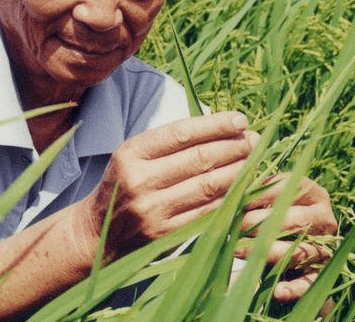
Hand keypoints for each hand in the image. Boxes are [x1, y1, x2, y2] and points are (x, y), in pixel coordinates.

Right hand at [77, 111, 257, 259]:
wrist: (99, 231)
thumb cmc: (126, 183)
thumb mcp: (135, 155)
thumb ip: (170, 142)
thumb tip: (220, 128)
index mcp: (131, 153)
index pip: (181, 133)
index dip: (215, 125)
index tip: (240, 120)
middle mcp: (140, 180)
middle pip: (199, 159)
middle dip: (233, 147)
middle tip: (254, 141)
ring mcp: (153, 210)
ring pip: (208, 186)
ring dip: (238, 171)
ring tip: (254, 161)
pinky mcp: (165, 234)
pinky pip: (207, 212)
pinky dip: (229, 198)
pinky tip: (243, 188)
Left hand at [239, 174, 337, 302]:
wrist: (279, 242)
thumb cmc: (265, 211)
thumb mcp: (262, 197)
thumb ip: (253, 190)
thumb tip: (237, 186)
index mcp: (312, 193)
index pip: (289, 190)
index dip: (262, 195)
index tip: (240, 200)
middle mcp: (323, 219)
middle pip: (295, 221)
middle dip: (261, 223)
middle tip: (235, 226)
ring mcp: (324, 246)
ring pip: (299, 251)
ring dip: (267, 252)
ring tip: (238, 251)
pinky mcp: (318, 273)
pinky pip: (309, 283)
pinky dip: (294, 288)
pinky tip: (277, 291)